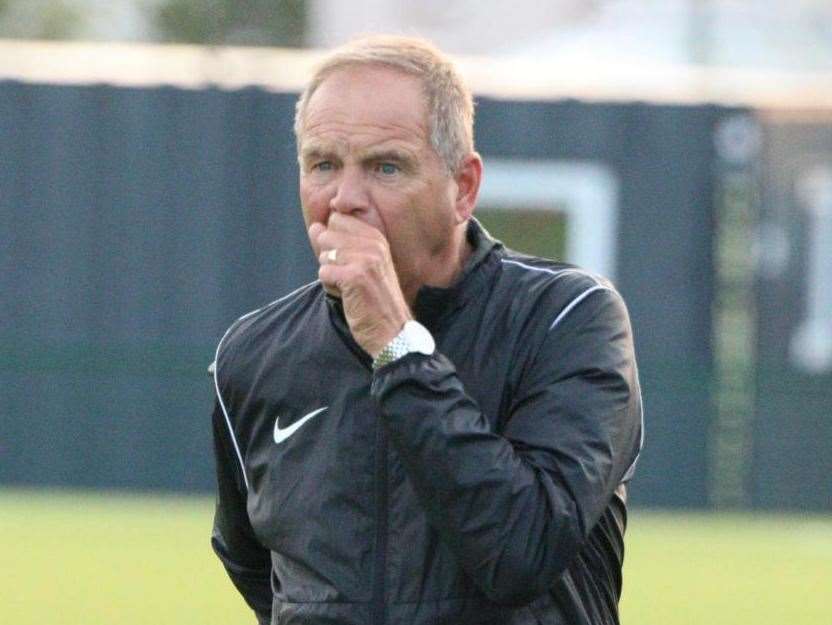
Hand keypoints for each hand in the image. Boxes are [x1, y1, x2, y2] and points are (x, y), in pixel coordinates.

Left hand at [309, 213, 411, 356]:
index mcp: (377, 237)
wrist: (392, 331)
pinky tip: (348, 296)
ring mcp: (365, 259)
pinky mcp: (354, 276)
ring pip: (324, 255)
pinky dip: (330, 287)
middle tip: (349, 277)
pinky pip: (323, 272)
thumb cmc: (373, 299)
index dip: (334, 242)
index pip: (337, 220)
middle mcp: (373, 244)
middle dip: (330, 258)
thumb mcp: (361, 264)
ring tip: (350, 288)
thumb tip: (314, 227)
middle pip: (327, 235)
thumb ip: (337, 243)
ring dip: (331, 275)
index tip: (350, 262)